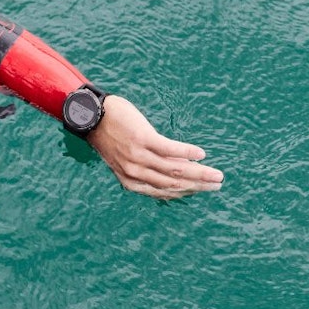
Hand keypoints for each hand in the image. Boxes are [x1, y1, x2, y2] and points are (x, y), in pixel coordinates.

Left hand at [87, 95, 223, 198]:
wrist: (91, 116)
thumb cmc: (110, 135)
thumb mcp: (125, 158)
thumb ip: (146, 167)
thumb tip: (176, 169)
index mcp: (131, 181)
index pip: (164, 192)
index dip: (187, 192)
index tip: (203, 188)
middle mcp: (135, 173)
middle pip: (174, 183)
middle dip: (199, 185)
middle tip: (217, 184)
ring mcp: (139, 156)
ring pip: (175, 170)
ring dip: (199, 173)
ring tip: (216, 174)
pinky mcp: (143, 139)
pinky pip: (170, 150)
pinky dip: (187, 152)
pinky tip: (201, 154)